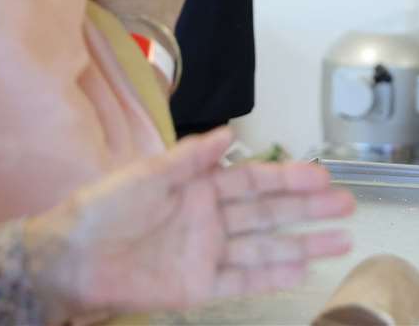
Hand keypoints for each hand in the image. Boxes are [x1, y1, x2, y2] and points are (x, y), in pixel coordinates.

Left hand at [25, 127, 355, 319]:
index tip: (323, 175)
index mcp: (198, 186)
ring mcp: (207, 253)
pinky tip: (303, 269)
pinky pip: (244, 279)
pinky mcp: (198, 286)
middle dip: (308, 208)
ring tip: (342, 240)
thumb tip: (230, 132)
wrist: (70, 259)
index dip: (288, 178)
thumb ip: (191, 157)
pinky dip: (273, 275)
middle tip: (347, 204)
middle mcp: (209, 219)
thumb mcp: (147, 173)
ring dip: (303, 243)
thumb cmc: (101, 209)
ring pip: (266, 247)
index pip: (254, 180)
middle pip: (268, 213)